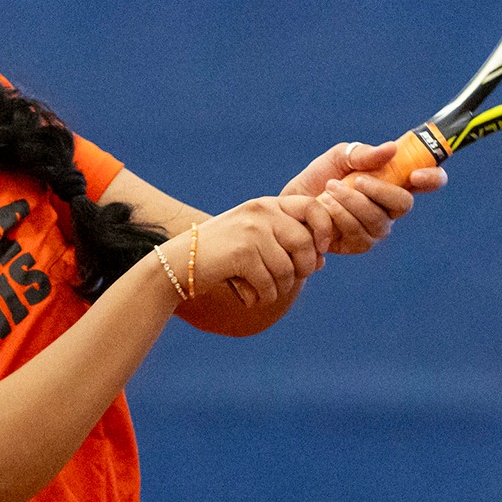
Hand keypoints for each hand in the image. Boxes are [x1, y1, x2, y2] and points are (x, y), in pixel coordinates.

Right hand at [175, 198, 320, 306]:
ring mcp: (251, 230)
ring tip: (264, 291)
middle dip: (303, 269)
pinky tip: (250, 296)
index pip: (312, 207)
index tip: (321, 250)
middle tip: (287, 280)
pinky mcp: (242, 253)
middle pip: (305, 243)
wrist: (177, 263)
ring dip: (279, 288)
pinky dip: (264, 296)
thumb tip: (322, 260)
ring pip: (287, 269)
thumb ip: (286, 245)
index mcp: (267, 205)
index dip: (324, 229)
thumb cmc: (220, 255)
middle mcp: (261, 211)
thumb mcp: (254, 241)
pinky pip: (270, 283)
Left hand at [279, 140, 446, 255]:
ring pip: (379, 220)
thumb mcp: (339, 157)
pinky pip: (360, 234)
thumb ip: (363, 154)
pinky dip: (341, 217)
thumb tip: (391, 149)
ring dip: (353, 202)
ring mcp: (377, 227)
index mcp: (395, 180)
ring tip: (330, 188)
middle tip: (357, 180)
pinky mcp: (360, 244)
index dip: (432, 178)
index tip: (415, 175)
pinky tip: (326, 206)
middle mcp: (391, 207)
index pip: (429, 180)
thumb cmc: (320, 176)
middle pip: (404, 204)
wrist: (293, 201)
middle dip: (381, 191)